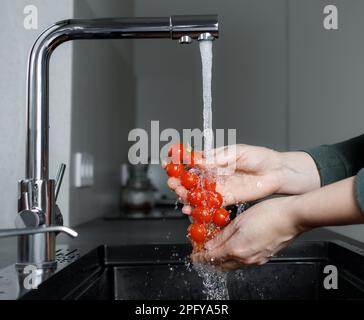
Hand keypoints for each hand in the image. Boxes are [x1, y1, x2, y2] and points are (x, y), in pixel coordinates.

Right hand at [166, 145, 319, 213]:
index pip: (192, 161)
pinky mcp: (227, 199)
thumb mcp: (237, 152)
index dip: (179, 162)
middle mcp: (214, 174)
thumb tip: (199, 161)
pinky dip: (199, 208)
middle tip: (172, 183)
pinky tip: (189, 209)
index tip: (168, 162)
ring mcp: (219, 187)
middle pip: (191, 179)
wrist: (276, 172)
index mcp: (214, 159)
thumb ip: (218, 158)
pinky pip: (210, 204)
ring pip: (198, 193)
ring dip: (186, 195)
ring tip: (179, 195)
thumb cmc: (259, 157)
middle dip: (179, 181)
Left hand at [191, 196, 303, 269]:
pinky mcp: (263, 258)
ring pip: (231, 264)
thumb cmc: (269, 214)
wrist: (292, 218)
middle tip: (202, 249)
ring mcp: (256, 260)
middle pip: (220, 265)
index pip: (211, 258)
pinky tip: (232, 244)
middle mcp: (245, 259)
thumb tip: (210, 244)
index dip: (199, 257)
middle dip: (209, 259)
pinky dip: (233, 255)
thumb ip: (222, 235)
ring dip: (221, 257)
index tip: (194, 253)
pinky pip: (243, 261)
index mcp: (236, 249)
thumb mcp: (239, 221)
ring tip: (216, 245)